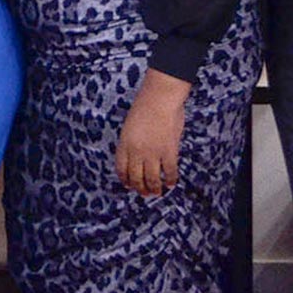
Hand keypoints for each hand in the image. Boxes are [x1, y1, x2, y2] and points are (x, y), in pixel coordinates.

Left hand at [116, 69, 190, 197]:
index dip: (125, 180)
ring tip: (157, 192)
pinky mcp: (169, 152)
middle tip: (145, 193)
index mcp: (124, 144)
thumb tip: (138, 156)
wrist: (159, 98)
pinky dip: (170, 180)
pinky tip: (171, 183)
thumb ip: (132, 142)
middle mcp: (136, 152)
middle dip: (140, 188)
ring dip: (154, 188)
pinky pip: (169, 172)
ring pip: (152, 179)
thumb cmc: (145, 106)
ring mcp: (152, 153)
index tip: (129, 185)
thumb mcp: (130, 126)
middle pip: (136, 177)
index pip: (121, 168)